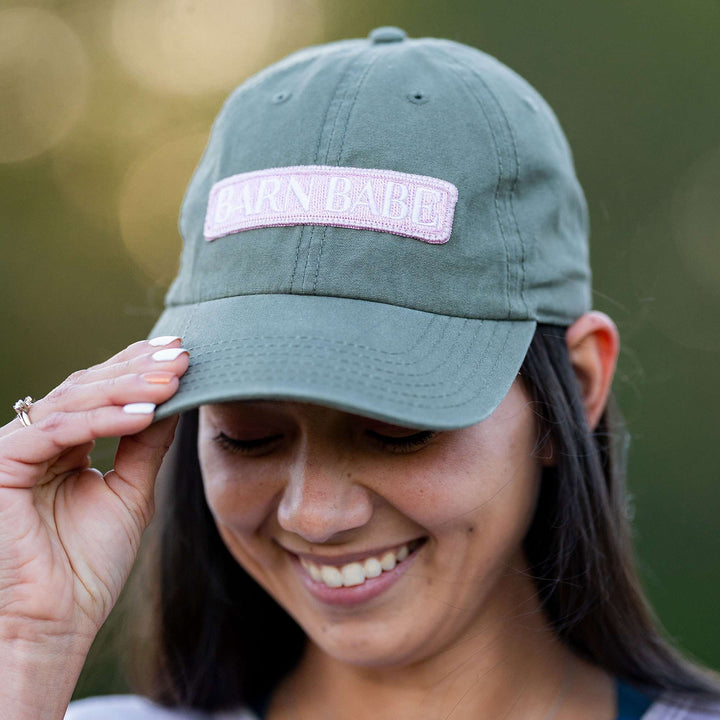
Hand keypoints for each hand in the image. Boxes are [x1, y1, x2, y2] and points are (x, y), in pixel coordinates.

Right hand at [0, 337, 188, 650]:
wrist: (55, 624)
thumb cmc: (88, 566)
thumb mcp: (131, 492)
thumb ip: (146, 445)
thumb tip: (176, 400)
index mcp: (63, 446)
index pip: (100, 393)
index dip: (138, 368)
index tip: (180, 352)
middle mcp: (36, 442)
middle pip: (87, 388)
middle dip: (137, 369)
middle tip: (181, 356)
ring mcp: (15, 450)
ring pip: (73, 401)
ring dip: (127, 387)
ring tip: (172, 380)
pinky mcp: (1, 465)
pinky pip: (58, 431)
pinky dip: (103, 420)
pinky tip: (145, 414)